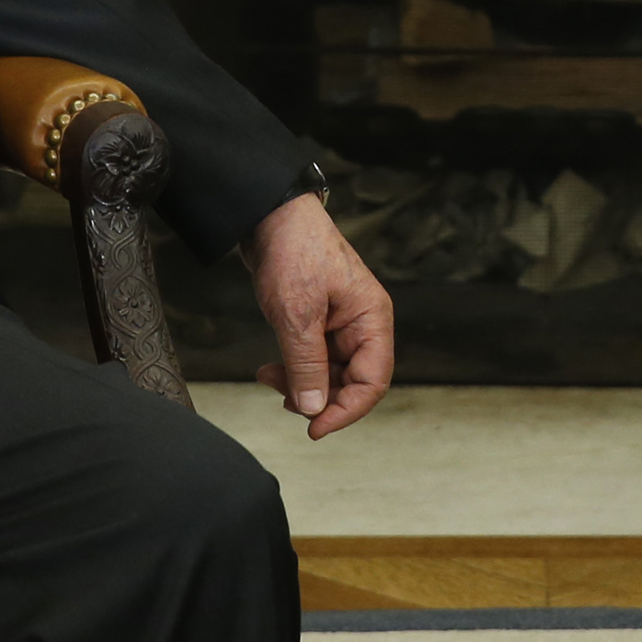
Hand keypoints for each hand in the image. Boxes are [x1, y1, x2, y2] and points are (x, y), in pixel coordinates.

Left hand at [244, 192, 394, 440]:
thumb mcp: (297, 315)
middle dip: (318, 396)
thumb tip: (313, 409)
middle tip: (283, 400)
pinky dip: (293, 369)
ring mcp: (340, 322)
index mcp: (372, 319)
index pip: (373, 381)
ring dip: (300, 384)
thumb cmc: (294, 251)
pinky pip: (313, 358)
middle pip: (352, 381)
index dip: (347, 410)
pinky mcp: (318, 320)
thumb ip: (307, 365)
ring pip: (329, 373)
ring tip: (268, 378)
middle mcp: (362, 324)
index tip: (314, 427)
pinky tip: (270, 369)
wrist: (269, 214)